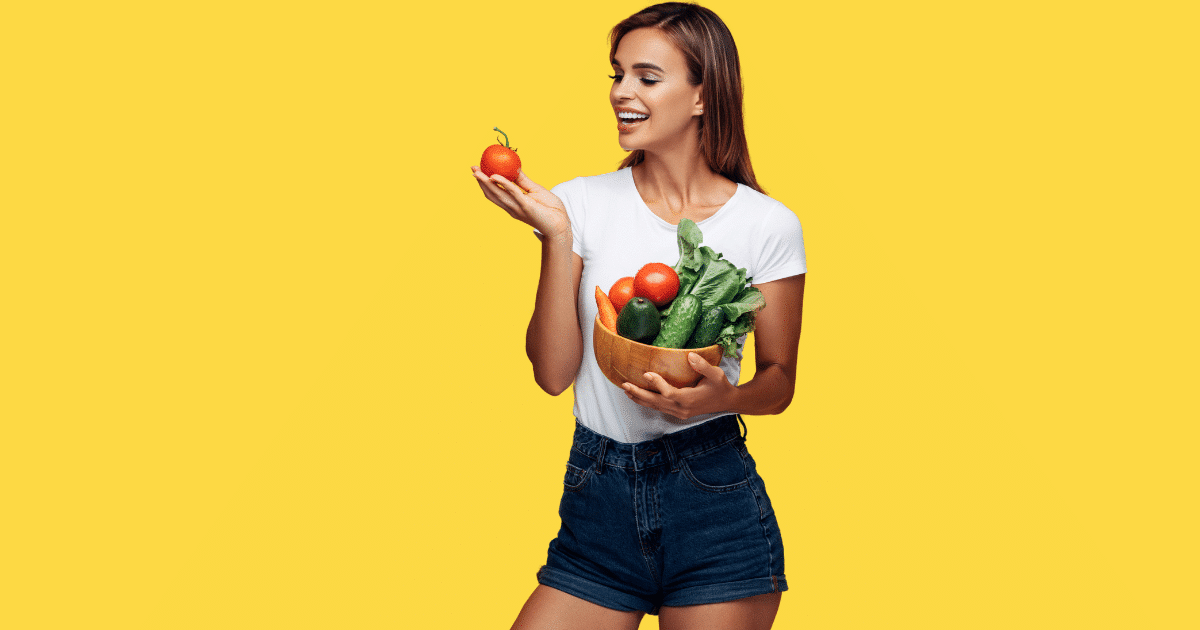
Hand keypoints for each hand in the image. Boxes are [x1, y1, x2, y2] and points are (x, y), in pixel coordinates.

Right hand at [471, 166, 569, 239]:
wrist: (561, 224)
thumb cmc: (550, 209)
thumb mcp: (535, 190)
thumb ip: (523, 181)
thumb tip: (514, 167)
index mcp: (513, 204)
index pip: (495, 193)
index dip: (484, 183)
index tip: (478, 171)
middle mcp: (512, 207)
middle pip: (492, 194)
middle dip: (481, 182)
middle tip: (472, 169)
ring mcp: (517, 208)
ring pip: (498, 194)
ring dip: (486, 183)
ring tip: (478, 172)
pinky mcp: (526, 206)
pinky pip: (513, 193)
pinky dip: (503, 184)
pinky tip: (495, 176)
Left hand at [621, 352, 737, 420]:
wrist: (726, 402)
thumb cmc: (721, 386)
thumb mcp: (716, 374)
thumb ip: (703, 366)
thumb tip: (690, 355)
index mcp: (690, 399)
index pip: (669, 393)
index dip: (657, 384)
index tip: (646, 374)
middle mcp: (682, 408)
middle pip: (656, 402)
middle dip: (640, 393)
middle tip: (625, 385)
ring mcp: (679, 412)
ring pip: (655, 407)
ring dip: (640, 399)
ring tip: (626, 390)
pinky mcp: (678, 413)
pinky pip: (659, 408)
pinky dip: (647, 402)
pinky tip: (638, 396)